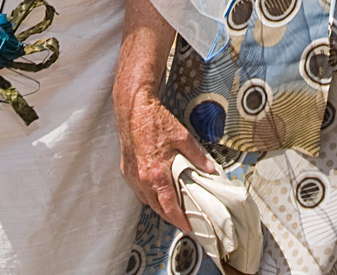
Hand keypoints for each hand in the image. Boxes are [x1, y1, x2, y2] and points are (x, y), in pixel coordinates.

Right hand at [117, 90, 215, 233]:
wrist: (134, 109)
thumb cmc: (155, 121)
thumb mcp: (182, 137)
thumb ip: (198, 156)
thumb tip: (211, 168)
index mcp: (156, 174)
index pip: (168, 206)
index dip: (178, 219)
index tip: (186, 227)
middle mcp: (142, 178)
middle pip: (156, 207)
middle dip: (168, 216)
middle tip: (180, 221)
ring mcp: (132, 175)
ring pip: (145, 199)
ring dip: (157, 206)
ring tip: (169, 208)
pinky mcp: (126, 168)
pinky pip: (137, 189)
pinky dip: (147, 194)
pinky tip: (154, 191)